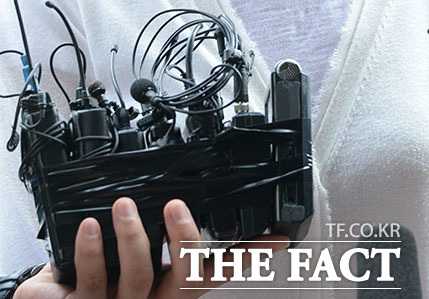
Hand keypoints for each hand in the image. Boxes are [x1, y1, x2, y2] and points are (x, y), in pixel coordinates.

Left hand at [14, 197, 288, 296]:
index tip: (276, 237)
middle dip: (183, 239)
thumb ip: (156, 239)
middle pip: (184, 279)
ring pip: (138, 276)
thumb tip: (182, 201)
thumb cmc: (95, 287)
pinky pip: (89, 279)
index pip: (214, 275)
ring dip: (133, 236)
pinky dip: (90, 249)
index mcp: (168, 293)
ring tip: (123, 205)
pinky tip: (89, 226)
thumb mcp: (132, 265)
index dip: (247, 257)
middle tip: (174, 204)